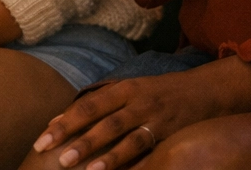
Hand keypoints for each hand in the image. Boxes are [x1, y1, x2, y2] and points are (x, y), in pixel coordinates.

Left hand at [31, 74, 215, 169]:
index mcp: (124, 88)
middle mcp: (138, 101)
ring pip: (128, 138)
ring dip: (107, 156)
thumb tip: (61, 119)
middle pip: (104, 120)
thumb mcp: (131, 89)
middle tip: (56, 157)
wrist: (207, 91)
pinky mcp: (171, 136)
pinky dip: (136, 166)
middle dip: (79, 139)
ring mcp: (156, 119)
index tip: (43, 138)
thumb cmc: (160, 93)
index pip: (89, 105)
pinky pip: (151, 153)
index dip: (66, 121)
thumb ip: (101, 103)